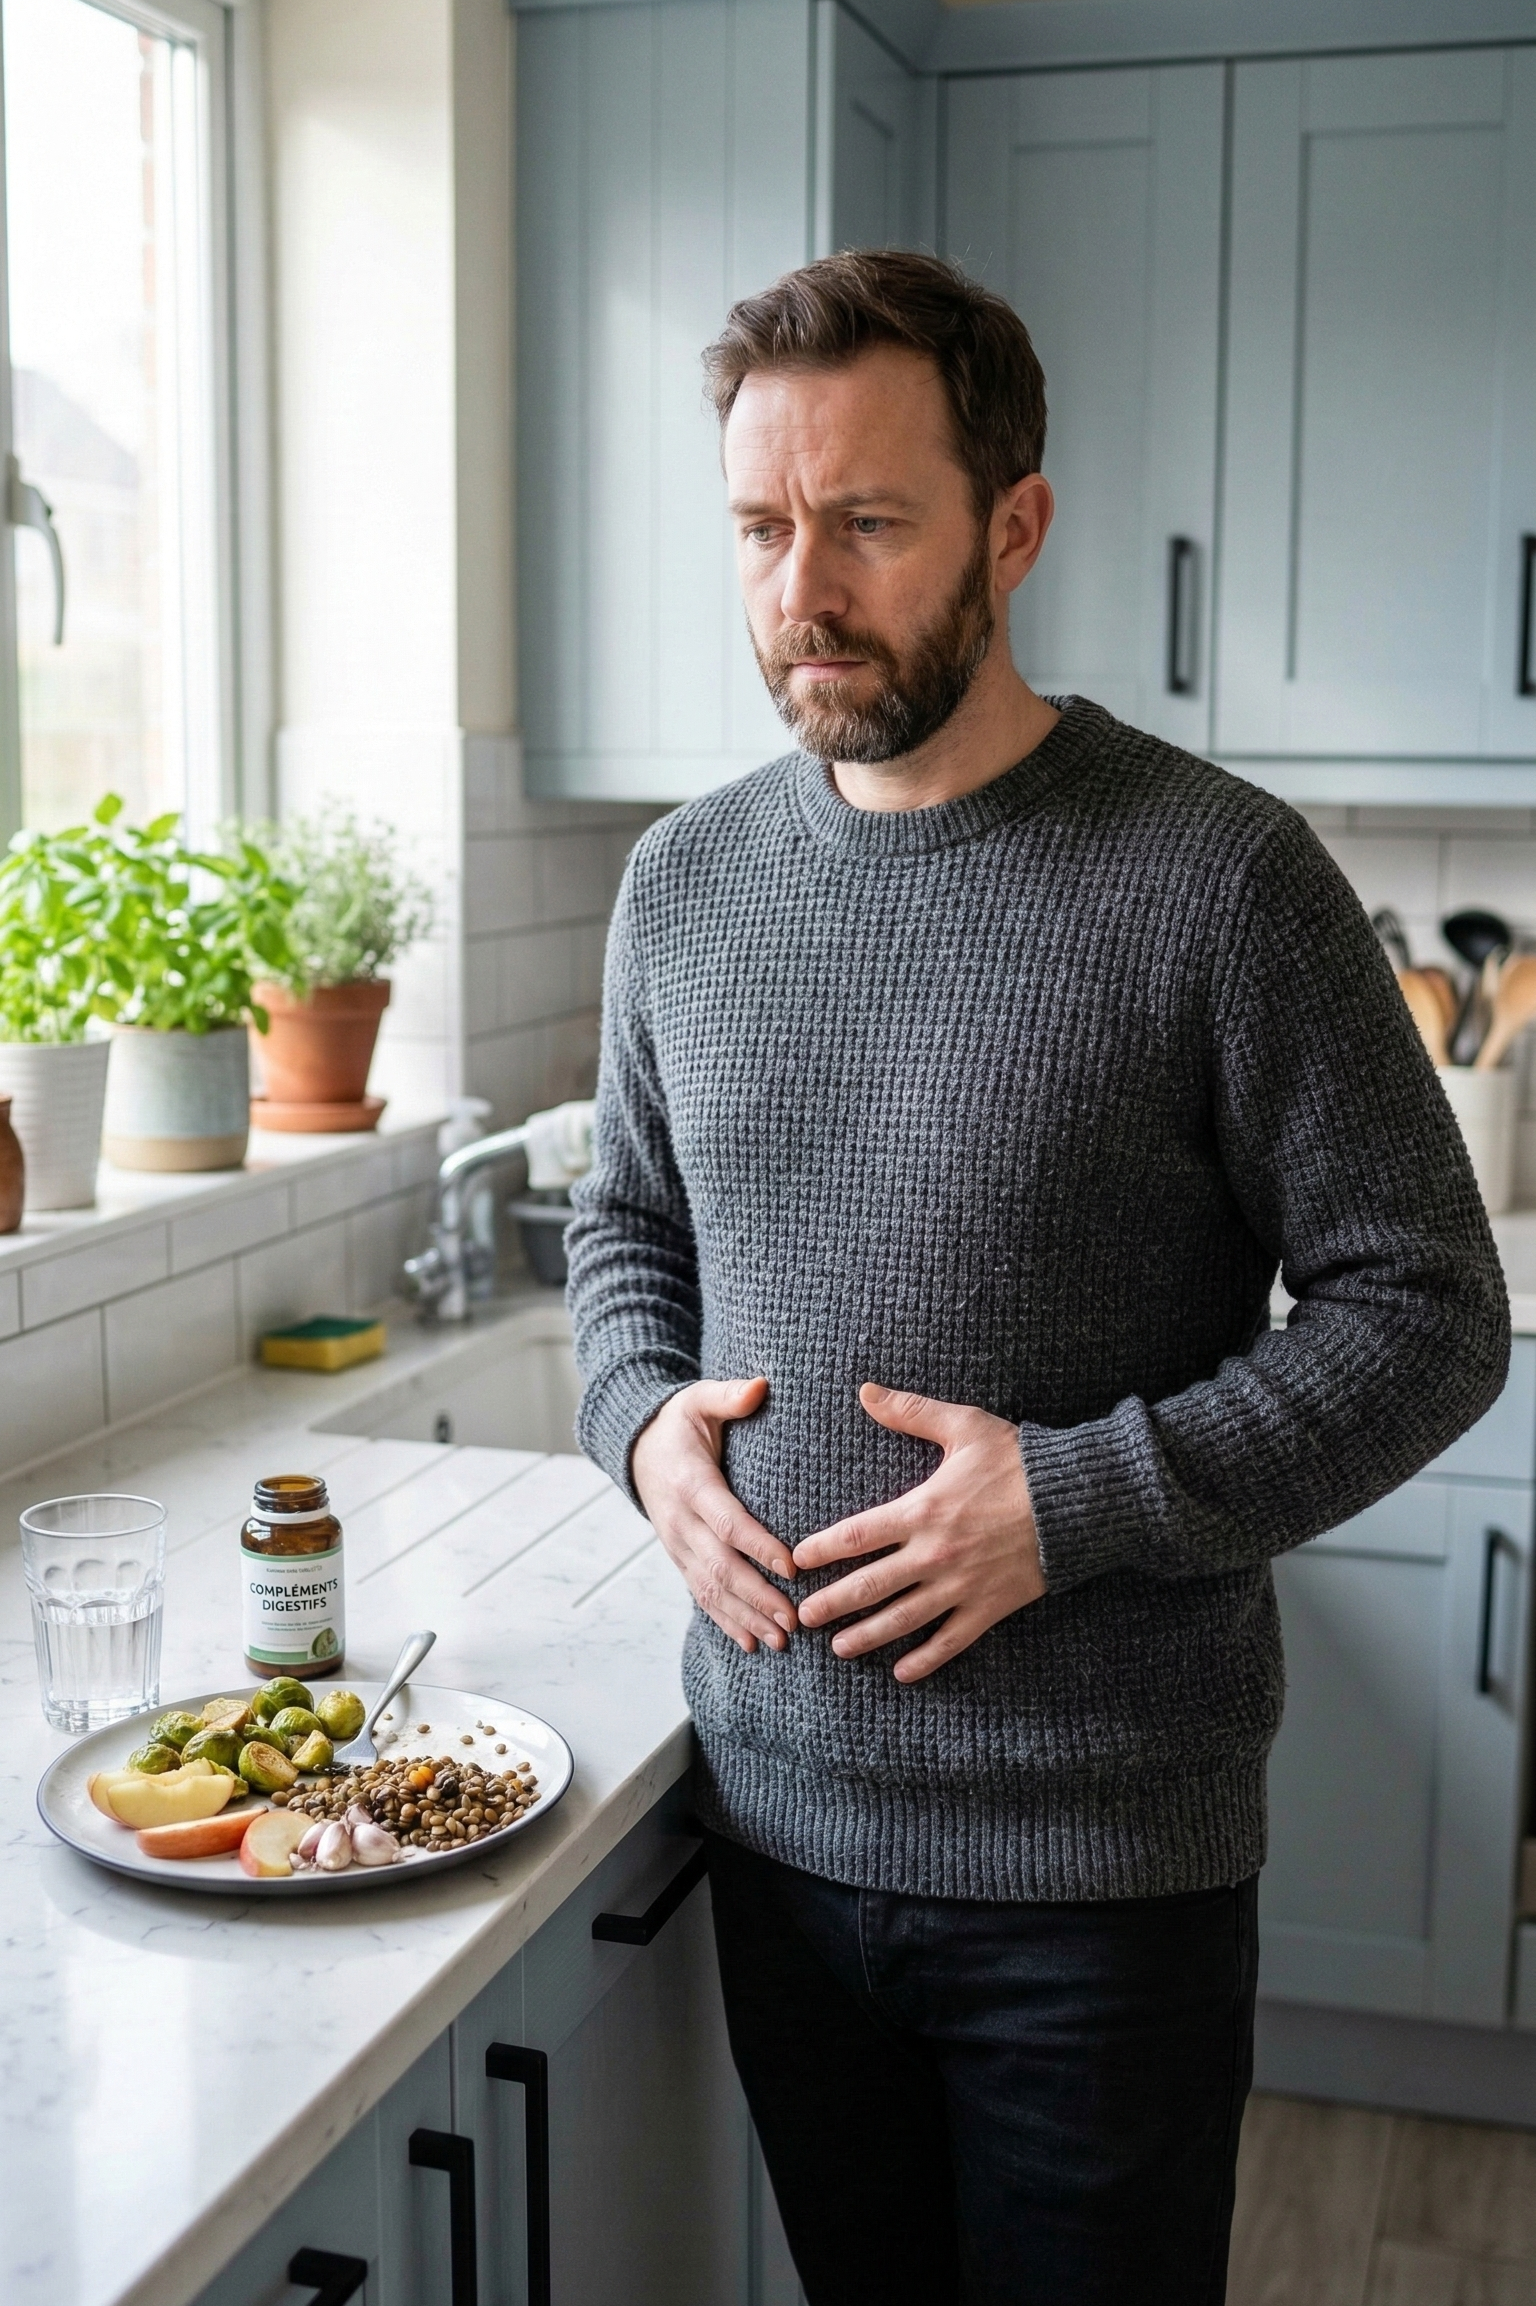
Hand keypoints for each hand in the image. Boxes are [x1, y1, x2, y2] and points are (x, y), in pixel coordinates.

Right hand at [631, 1378, 797, 1654]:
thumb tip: (760, 1386)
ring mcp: (677, 1544)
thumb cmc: (680, 1421)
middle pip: (720, 1566)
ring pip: (710, 1588)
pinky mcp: (679, 1557)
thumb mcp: (699, 1398)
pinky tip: (752, 1644)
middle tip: (794, 1619)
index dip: (758, 1545)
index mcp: (690, 1483)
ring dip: (745, 1617)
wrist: (635, 1446)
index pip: (727, 1520)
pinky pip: (701, 1595)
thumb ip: (729, 1395)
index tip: (792, 1566)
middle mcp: (680, 1521)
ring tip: (780, 1641)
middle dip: (757, 1596)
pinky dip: (726, 1621)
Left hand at [793, 1384, 1044, 1682]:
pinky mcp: (989, 1607)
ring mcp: (962, 1585)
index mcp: (922, 1510)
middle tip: (803, 1618)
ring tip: (840, 1649)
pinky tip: (903, 1672)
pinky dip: (926, 1659)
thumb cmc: (1020, 1460)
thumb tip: (866, 1392)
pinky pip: (951, 1640)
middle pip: (870, 1586)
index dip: (821, 1550)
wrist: (1078, 1501)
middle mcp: (935, 1554)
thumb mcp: (965, 1427)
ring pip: (903, 1620)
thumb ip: (911, 1413)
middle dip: (833, 1604)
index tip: (796, 1561)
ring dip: (867, 1637)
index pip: (856, 1535)